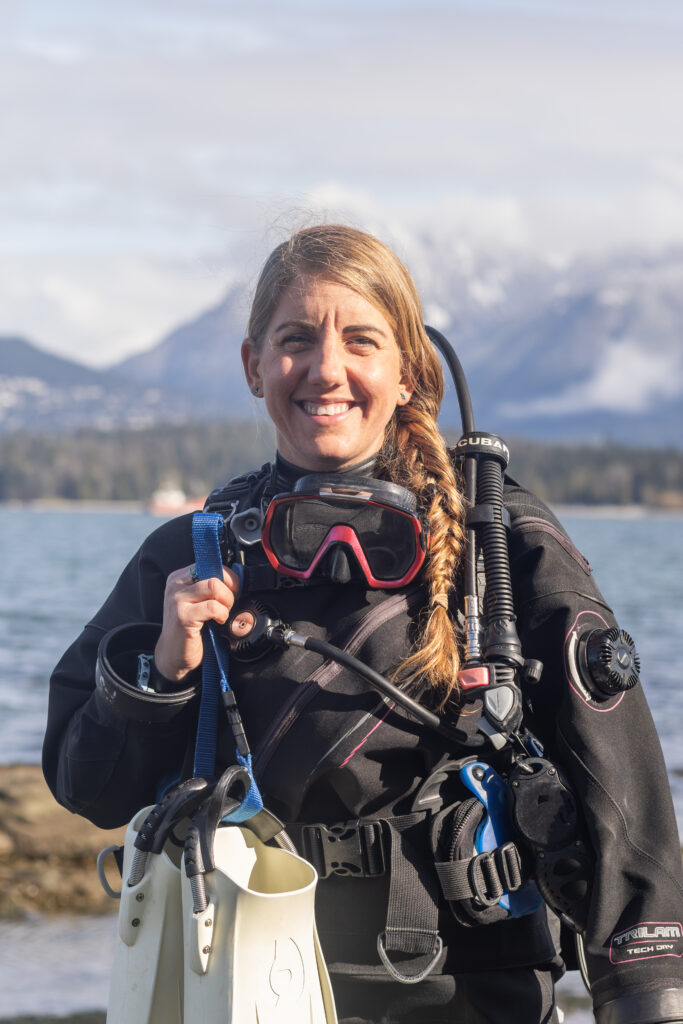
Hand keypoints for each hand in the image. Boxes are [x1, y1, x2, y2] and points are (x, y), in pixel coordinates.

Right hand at [154, 564, 239, 682]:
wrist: (173, 655)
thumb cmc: (190, 629)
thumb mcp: (197, 602)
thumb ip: (209, 588)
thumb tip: (237, 578)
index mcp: (179, 578)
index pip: (209, 564)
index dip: (228, 577)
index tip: (234, 591)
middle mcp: (175, 586)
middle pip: (214, 575)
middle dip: (229, 590)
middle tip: (229, 605)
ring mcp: (177, 600)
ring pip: (214, 586)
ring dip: (226, 601)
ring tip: (223, 613)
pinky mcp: (182, 617)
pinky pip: (212, 607)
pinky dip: (222, 614)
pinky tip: (218, 622)